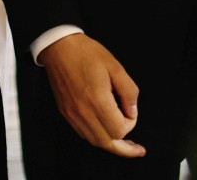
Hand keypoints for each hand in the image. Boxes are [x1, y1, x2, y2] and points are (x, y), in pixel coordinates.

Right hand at [37, 33, 143, 157]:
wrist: (60, 48)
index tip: (130, 110)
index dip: (131, 124)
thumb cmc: (87, 54)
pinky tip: (105, 130)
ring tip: (125, 143)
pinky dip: (97, 137)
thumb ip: (129, 91)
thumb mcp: (115, 67)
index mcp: (97, 100)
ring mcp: (72, 115)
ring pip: (95, 142)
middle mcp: (83, 112)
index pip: (119, 130)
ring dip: (111, 144)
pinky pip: (84, 134)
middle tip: (137, 148)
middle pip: (107, 143)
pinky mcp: (66, 113)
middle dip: (125, 146)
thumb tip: (133, 112)